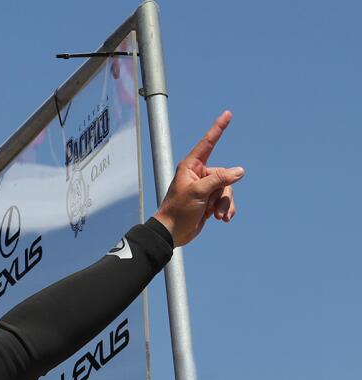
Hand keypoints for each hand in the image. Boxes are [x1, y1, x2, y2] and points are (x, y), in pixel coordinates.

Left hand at [152, 111, 243, 246]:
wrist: (173, 233)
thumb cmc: (179, 210)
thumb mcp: (199, 193)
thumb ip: (219, 179)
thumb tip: (239, 171)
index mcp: (191, 167)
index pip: (208, 143)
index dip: (218, 128)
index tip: (227, 114)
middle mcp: (199, 174)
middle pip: (225, 176)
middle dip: (223, 194)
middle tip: (213, 208)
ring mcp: (205, 187)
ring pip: (227, 190)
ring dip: (224, 205)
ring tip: (217, 217)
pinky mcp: (209, 200)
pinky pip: (226, 200)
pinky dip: (226, 210)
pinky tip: (222, 220)